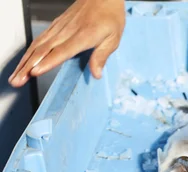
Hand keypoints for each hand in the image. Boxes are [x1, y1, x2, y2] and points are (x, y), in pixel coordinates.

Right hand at [9, 0, 124, 87]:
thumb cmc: (109, 15)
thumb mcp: (113, 38)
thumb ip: (102, 56)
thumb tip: (96, 74)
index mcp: (82, 36)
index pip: (61, 51)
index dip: (47, 62)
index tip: (35, 71)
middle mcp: (67, 31)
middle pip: (43, 51)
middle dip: (28, 67)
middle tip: (18, 81)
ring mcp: (59, 27)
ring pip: (37, 46)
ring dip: (25, 62)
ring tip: (16, 77)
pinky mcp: (56, 25)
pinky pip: (39, 40)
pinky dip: (29, 52)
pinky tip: (24, 62)